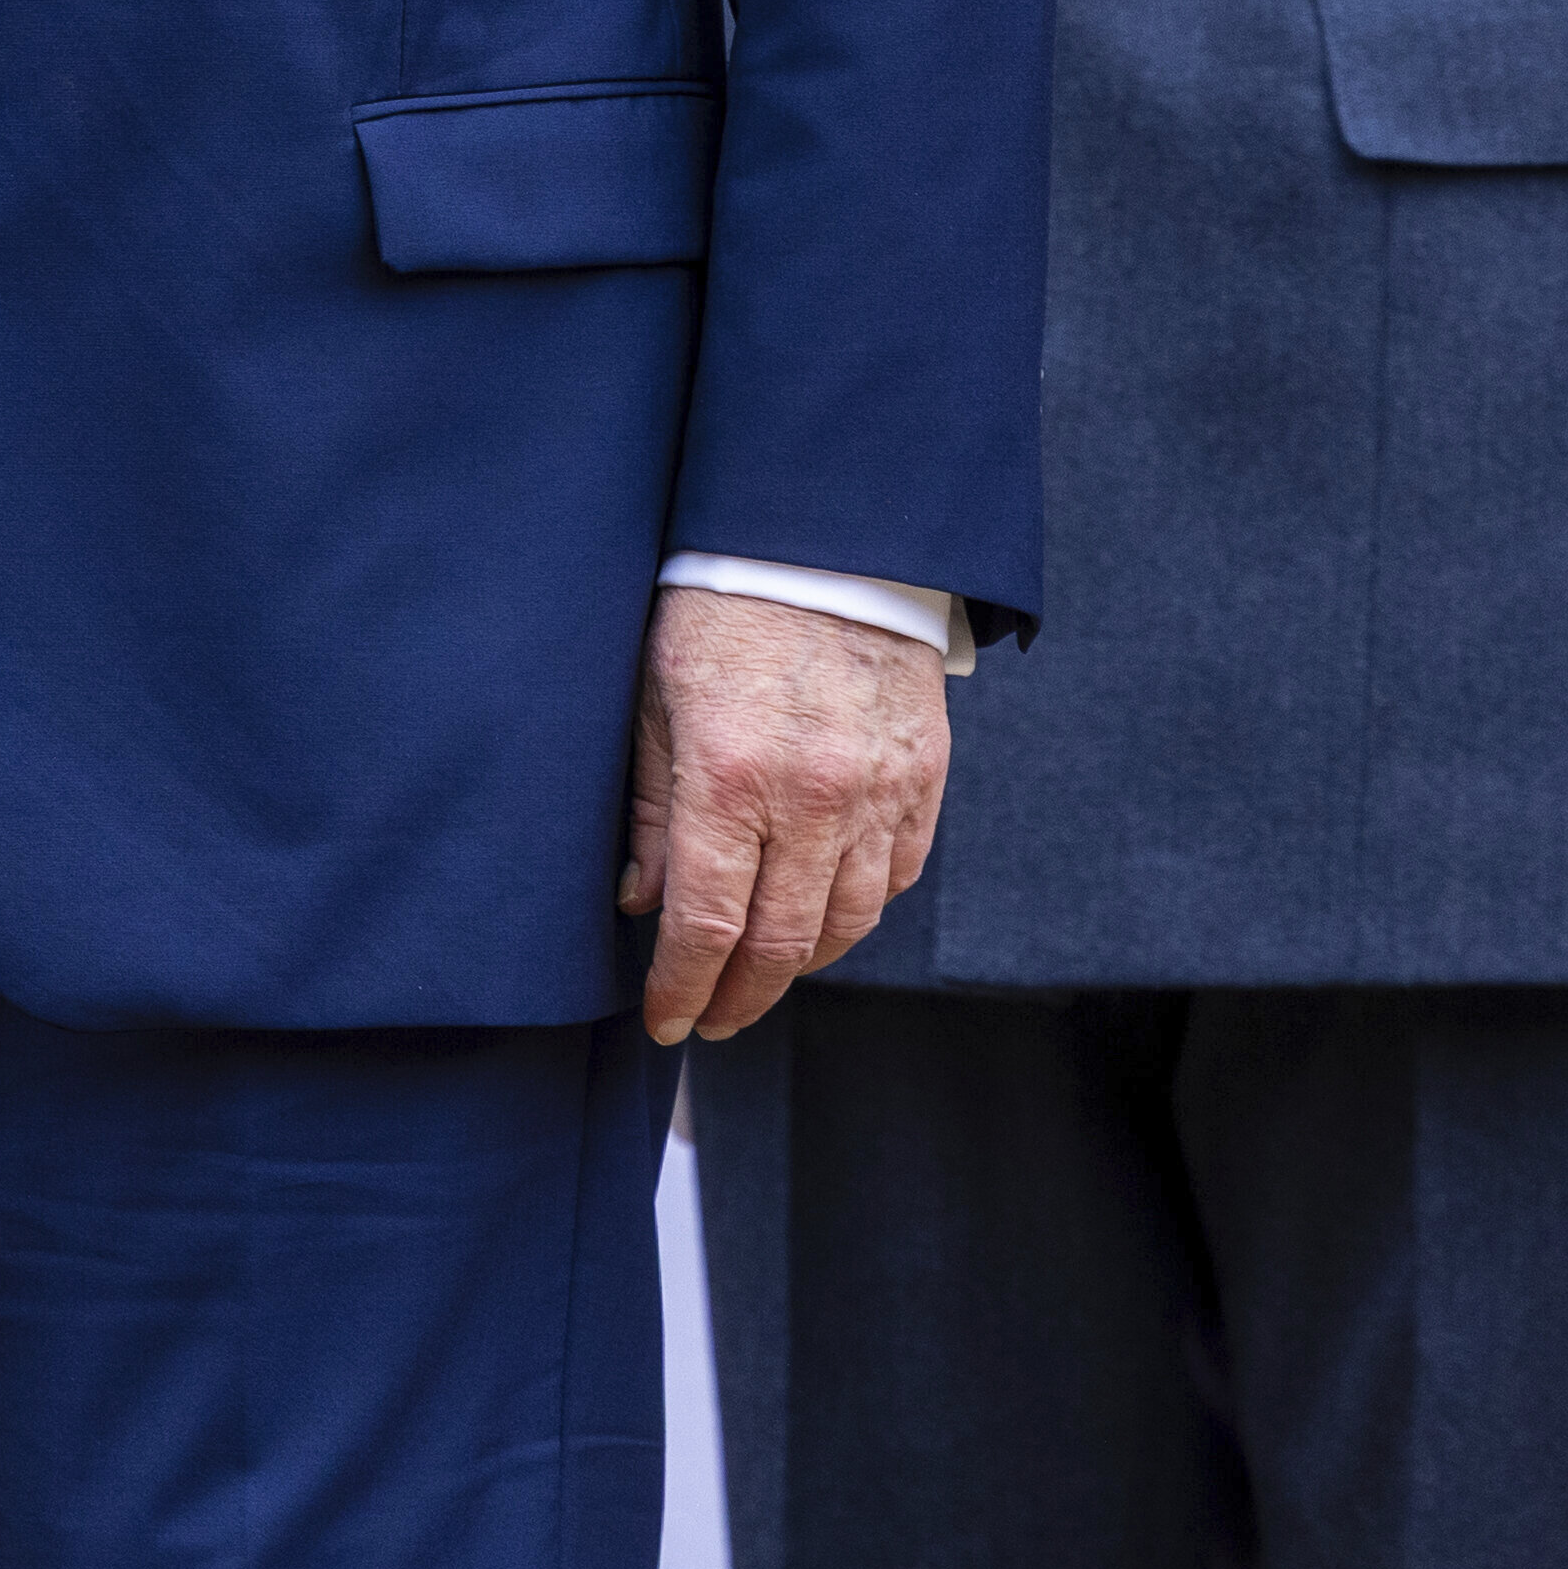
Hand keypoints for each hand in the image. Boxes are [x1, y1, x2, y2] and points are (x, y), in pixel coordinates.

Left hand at [621, 586, 948, 1044]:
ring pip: (847, 924)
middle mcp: (814, 800)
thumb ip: (652, 809)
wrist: (824, 546)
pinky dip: (857, 913)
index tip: (667, 1022)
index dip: (684, 987)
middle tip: (710, 1020)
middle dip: (741, 996)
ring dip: (801, 966)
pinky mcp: (924, 783)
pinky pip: (895, 879)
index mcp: (731, 778)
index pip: (708, 924)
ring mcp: (880, 795)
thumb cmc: (716, 612)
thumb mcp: (653, 700)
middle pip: (783, 943)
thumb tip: (643, 903)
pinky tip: (823, 920)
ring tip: (760, 979)